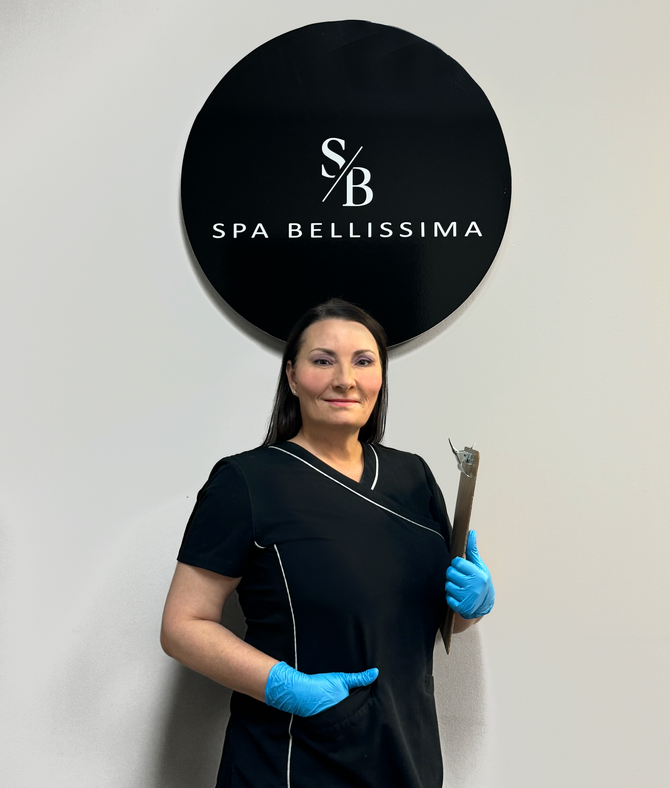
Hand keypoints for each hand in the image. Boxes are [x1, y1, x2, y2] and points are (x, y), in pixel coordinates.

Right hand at [264, 661, 378, 716]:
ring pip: (346, 716)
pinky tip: (337, 711)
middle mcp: (343, 715)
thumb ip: (360, 678)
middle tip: (358, 701)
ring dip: (348, 713)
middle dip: (356, 709)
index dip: (364, 700)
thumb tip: (376, 672)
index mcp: (349, 706)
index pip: (361, 704)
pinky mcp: (327, 721)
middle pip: (354, 712)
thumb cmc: (321, 684)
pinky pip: (337, 720)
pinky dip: (339, 717)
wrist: (300, 692)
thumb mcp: (342, 678)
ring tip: (347, 706)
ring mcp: (335, 720)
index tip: (369, 698)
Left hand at [446, 530, 494, 618]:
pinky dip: (451, 596)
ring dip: (451, 585)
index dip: (457, 563)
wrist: (484, 605)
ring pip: (448, 585)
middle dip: (453, 574)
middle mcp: (473, 587)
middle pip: (450, 573)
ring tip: (460, 586)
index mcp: (478, 575)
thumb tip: (471, 532)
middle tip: (460, 577)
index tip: (461, 566)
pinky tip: (458, 596)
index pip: (457, 562)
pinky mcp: (460, 607)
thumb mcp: (479, 566)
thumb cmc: (481, 582)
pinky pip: (448, 597)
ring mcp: (467, 598)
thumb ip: (472, 550)